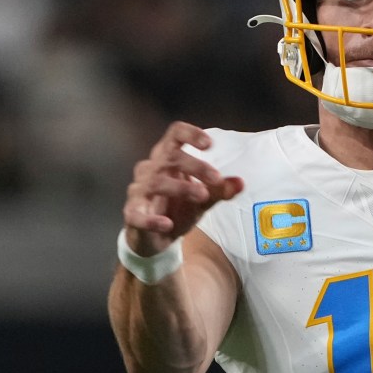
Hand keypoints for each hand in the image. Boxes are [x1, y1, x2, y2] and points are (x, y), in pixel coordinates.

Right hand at [123, 122, 243, 255]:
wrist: (156, 238)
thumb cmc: (178, 209)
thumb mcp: (203, 199)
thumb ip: (219, 190)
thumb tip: (241, 183)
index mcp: (167, 158)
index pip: (174, 134)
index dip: (190, 134)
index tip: (209, 144)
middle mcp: (151, 169)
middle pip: (170, 157)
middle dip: (195, 166)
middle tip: (216, 179)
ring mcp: (139, 190)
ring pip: (156, 182)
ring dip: (181, 188)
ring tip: (202, 196)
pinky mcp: (131, 213)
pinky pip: (138, 214)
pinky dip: (152, 219)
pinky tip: (167, 225)